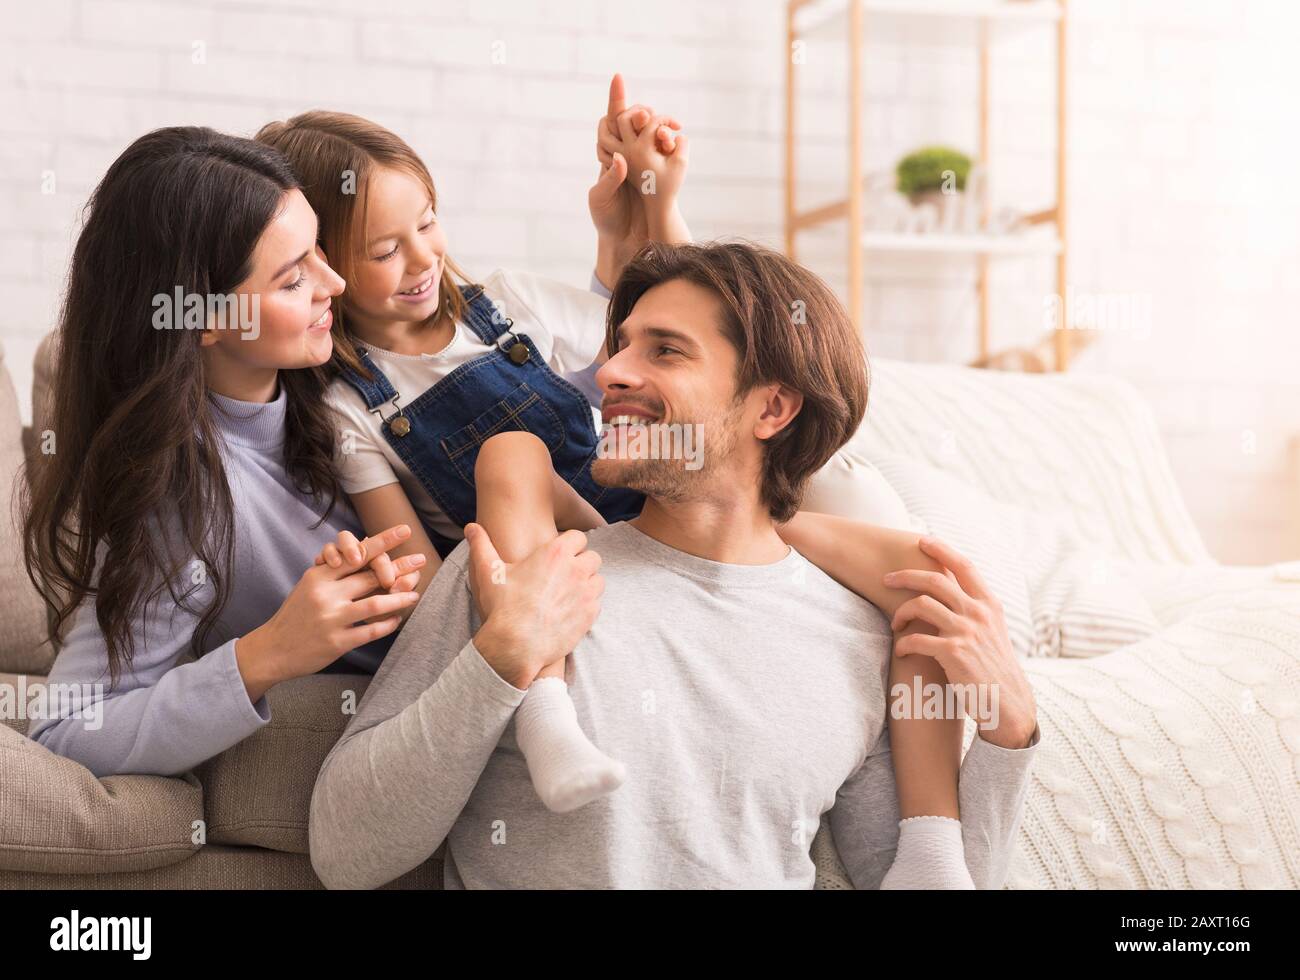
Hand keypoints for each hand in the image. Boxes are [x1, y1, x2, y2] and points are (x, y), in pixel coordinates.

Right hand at [237, 525, 424, 700]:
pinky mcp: (336, 642)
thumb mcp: (309, 585)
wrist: (273, 649)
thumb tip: (367, 553)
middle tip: (420, 560)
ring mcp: (331, 619)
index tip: (405, 530)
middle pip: (371, 576)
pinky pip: (370, 631)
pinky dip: (387, 624)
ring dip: (399, 599)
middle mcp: (326, 595)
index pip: (356, 554)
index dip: (383, 541)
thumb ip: (335, 572)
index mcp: (319, 576)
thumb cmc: (296, 614)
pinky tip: (397, 619)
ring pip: (376, 605)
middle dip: (400, 568)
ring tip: (414, 595)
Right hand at [463, 522, 603, 689]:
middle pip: (592, 557)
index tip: (561, 555)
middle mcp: (575, 569)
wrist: (516, 645)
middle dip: (582, 563)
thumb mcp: (490, 573)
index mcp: (555, 554)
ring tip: (570, 592)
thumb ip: (482, 545)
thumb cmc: (503, 607)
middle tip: (566, 575)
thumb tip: (471, 526)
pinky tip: (572, 609)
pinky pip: (598, 602)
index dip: (570, 545)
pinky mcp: (590, 614)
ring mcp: (586, 592)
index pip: (578, 537)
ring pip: (598, 579)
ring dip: (588, 583)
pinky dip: (588, 604)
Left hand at [589, 73, 688, 283]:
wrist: (628, 242)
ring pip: (654, 132)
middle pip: (635, 120)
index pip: (611, 122)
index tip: (618, 77)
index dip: (615, 99)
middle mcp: (628, 153)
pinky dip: (671, 144)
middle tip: (647, 116)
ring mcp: (646, 161)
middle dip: (641, 113)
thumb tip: (619, 159)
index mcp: (609, 155)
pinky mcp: (661, 171)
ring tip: (665, 133)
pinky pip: (667, 150)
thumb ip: (608, 181)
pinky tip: (675, 143)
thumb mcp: (600, 201)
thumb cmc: (607, 220)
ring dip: (659, 127)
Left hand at [883, 536, 1037, 749]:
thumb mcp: (992, 632)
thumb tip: (952, 591)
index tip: (922, 540)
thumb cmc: (993, 668)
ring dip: (900, 613)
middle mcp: (980, 613)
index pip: (964, 566)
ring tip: (894, 624)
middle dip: (905, 575)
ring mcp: (967, 631)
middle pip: (935, 580)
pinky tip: (901, 651)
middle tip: (885, 579)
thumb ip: (974, 610)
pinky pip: (916, 639)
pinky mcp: (954, 653)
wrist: (1008, 704)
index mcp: (990, 604)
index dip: (942, 550)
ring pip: (921, 605)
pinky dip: (903, 644)